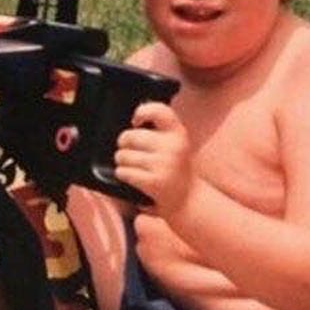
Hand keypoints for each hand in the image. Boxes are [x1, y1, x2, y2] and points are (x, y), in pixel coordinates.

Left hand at [114, 102, 192, 216]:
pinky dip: (122, 174)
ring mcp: (164, 165)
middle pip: (130, 136)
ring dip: (121, 161)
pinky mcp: (154, 182)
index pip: (159, 111)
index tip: (136, 122)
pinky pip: (124, 172)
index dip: (142, 112)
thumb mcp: (175, 144)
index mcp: (178, 134)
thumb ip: (159, 131)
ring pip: (123, 155)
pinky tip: (129, 176)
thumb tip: (134, 122)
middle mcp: (173, 147)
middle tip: (128, 151)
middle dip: (123, 144)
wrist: (187, 198)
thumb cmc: (175, 169)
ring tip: (130, 166)